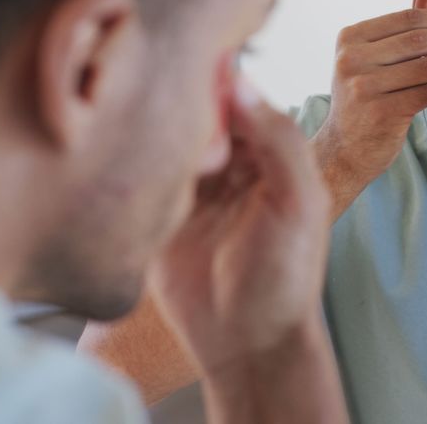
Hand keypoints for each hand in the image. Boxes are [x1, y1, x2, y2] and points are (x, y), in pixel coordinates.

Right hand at [148, 77, 331, 374]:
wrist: (248, 344)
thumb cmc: (286, 277)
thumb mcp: (298, 204)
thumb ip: (279, 142)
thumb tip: (240, 82)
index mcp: (269, 153)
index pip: (238, 99)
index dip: (218, 88)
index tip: (195, 81)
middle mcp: (228, 164)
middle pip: (197, 114)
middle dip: (182, 111)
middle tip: (173, 125)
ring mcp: (190, 187)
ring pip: (166, 140)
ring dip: (155, 138)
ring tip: (151, 148)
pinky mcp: (157, 213)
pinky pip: (140, 177)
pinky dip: (133, 168)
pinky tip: (128, 168)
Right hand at [314, 8, 426, 211]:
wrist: (345, 149)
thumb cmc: (368, 97)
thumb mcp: (377, 56)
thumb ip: (405, 17)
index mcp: (350, 38)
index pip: (406, 18)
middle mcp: (350, 58)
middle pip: (416, 39)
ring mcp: (362, 85)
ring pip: (425, 65)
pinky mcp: (379, 112)